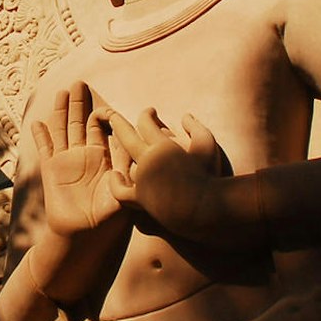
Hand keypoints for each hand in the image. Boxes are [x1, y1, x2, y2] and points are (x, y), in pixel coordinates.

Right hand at [29, 83, 131, 242]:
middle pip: (81, 122)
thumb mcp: (124, 190)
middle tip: (79, 83)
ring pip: (63, 129)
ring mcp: (67, 161)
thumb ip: (127, 168)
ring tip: (61, 92)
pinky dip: (41, 136)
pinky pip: (45, 148)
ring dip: (61, 111)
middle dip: (81, 103)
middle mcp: (85, 156)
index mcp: (105, 157)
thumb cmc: (110, 218)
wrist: (85, 236)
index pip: (103, 128)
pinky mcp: (51, 170)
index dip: (103, 114)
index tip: (102, 106)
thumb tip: (132, 146)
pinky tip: (38, 122)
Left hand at [106, 107, 226, 240]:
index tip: (149, 111)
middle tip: (113, 117)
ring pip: (123, 161)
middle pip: (125, 135)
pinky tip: (115, 177)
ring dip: (120, 152)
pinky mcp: (140, 198)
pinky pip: (121, 191)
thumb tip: (185, 115)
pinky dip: (116, 184)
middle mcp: (148, 160)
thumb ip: (196, 127)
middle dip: (118, 123)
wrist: (202, 208)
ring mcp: (142, 180)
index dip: (146, 114)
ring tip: (120, 147)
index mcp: (162, 145)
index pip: (145, 122)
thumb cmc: (208, 175)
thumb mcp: (207, 145)